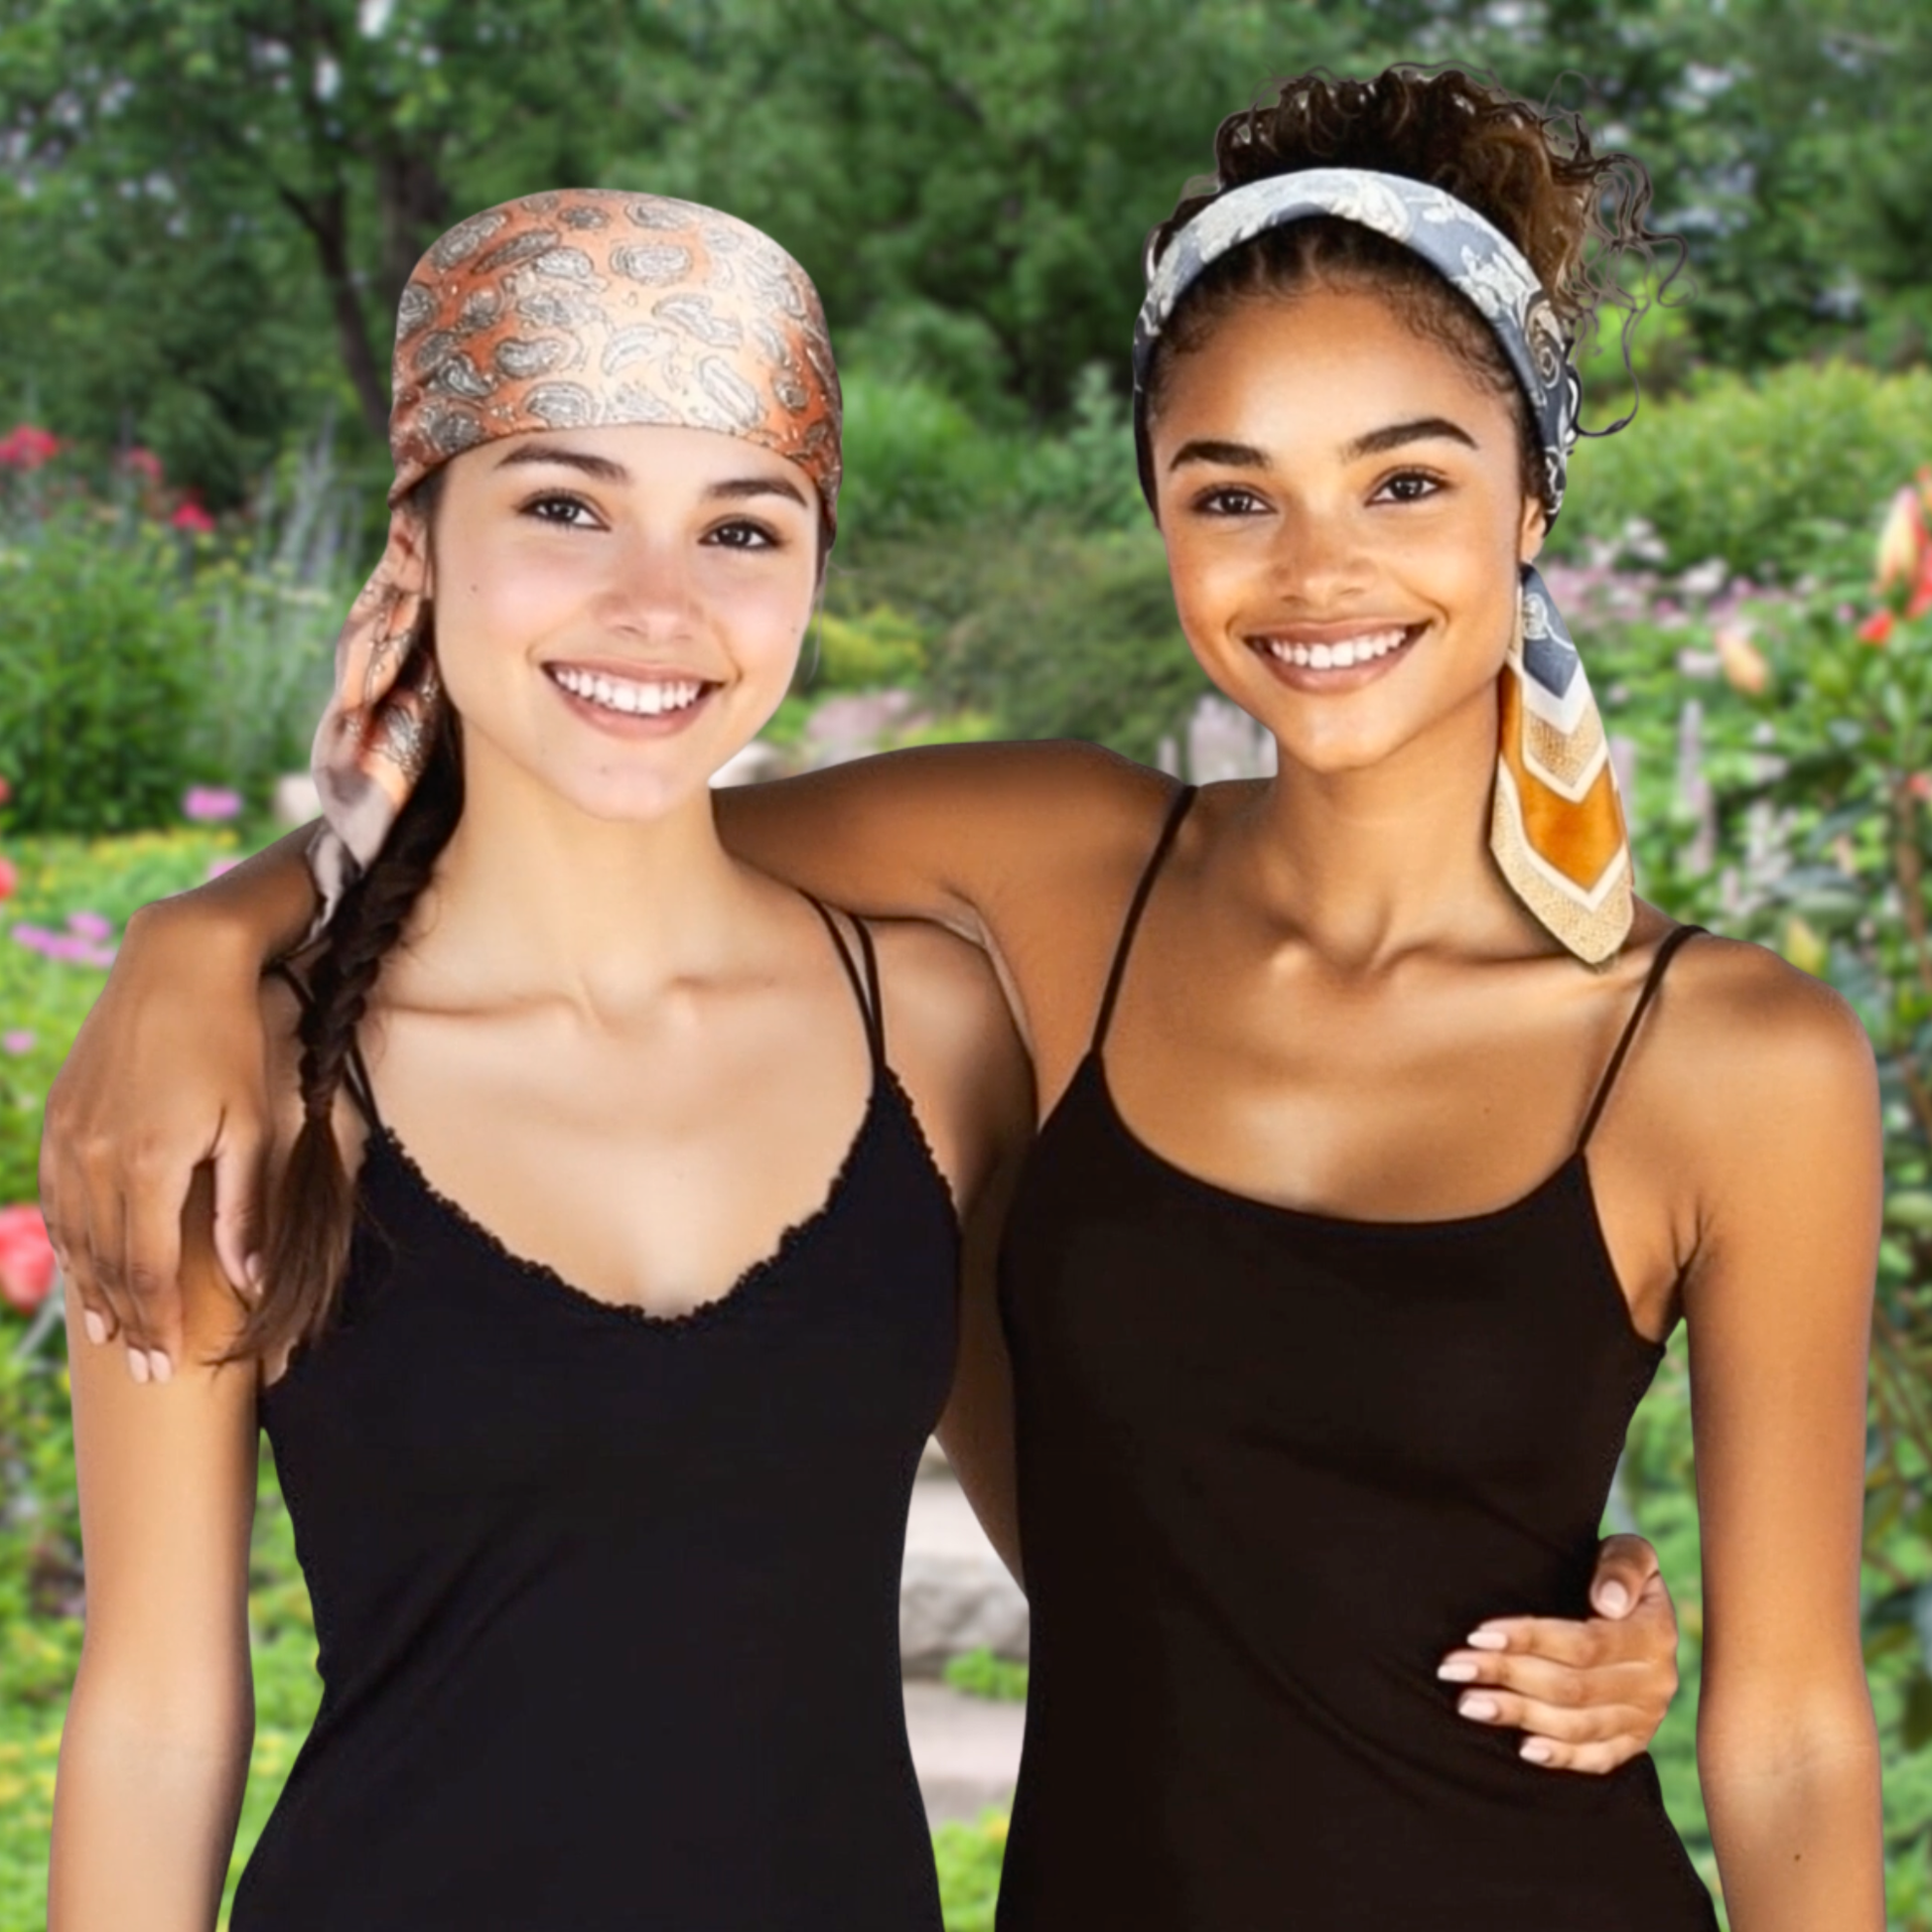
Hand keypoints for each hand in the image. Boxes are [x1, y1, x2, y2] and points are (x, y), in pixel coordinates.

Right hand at [39, 901, 272, 1381]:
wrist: (177, 964)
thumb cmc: (230, 1042)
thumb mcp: (251, 1126)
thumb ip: (243, 1210)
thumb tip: (248, 1282)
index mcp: (147, 1165)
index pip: (144, 1269)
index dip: (156, 1322)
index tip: (167, 1366)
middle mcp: (94, 1157)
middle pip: (104, 1263)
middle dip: (125, 1321)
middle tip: (142, 1371)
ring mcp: (67, 1136)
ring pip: (73, 1236)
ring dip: (92, 1289)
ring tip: (110, 1335)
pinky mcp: (59, 1116)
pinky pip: (56, 1198)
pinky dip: (69, 1242)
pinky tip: (81, 1268)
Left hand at [1436, 1533, 1678, 1773]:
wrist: (1644, 1616)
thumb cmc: (1621, 1574)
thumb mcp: (1630, 1554)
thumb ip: (1624, 1566)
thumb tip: (1609, 1601)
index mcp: (1654, 1635)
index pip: (1584, 1644)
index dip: (1529, 1639)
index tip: (1478, 1633)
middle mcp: (1654, 1683)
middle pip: (1571, 1687)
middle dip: (1506, 1675)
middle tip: (1453, 1667)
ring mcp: (1645, 1719)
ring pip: (1576, 1725)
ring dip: (1518, 1715)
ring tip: (1467, 1703)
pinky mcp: (1634, 1743)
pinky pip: (1597, 1759)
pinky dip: (1561, 1757)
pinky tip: (1522, 1750)